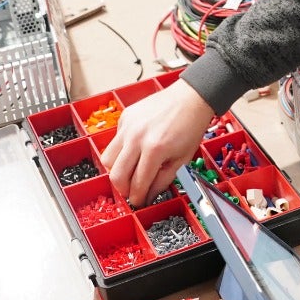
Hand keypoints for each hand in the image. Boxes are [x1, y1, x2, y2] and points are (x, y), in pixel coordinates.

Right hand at [101, 80, 214, 205]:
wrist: (192, 97)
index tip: (140, 202)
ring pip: (107, 159)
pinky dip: (121, 150)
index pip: (137, 184)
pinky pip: (114, 141)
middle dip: (124, 189)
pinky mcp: (125, 117)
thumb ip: (162, 180)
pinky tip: (136, 149)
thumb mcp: (182, 159)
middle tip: (133, 190)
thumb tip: (148, 196)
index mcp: (154, 149)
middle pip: (116, 175)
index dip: (138, 198)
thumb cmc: (191, 126)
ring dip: (117, 170)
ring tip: (130, 171)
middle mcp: (137, 137)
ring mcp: (128, 126)